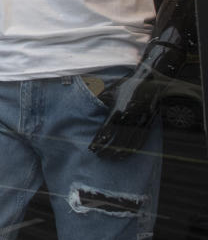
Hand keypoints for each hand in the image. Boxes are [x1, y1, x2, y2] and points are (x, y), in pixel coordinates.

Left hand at [89, 37, 183, 158]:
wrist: (150, 81)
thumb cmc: (127, 85)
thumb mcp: (111, 90)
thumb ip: (99, 99)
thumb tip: (87, 102)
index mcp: (117, 110)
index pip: (105, 131)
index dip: (98, 142)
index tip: (91, 149)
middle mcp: (128, 118)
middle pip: (116, 140)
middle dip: (106, 150)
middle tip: (98, 156)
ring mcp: (139, 122)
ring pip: (128, 143)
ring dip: (118, 152)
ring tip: (109, 158)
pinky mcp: (148, 124)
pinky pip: (140, 141)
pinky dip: (132, 150)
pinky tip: (125, 155)